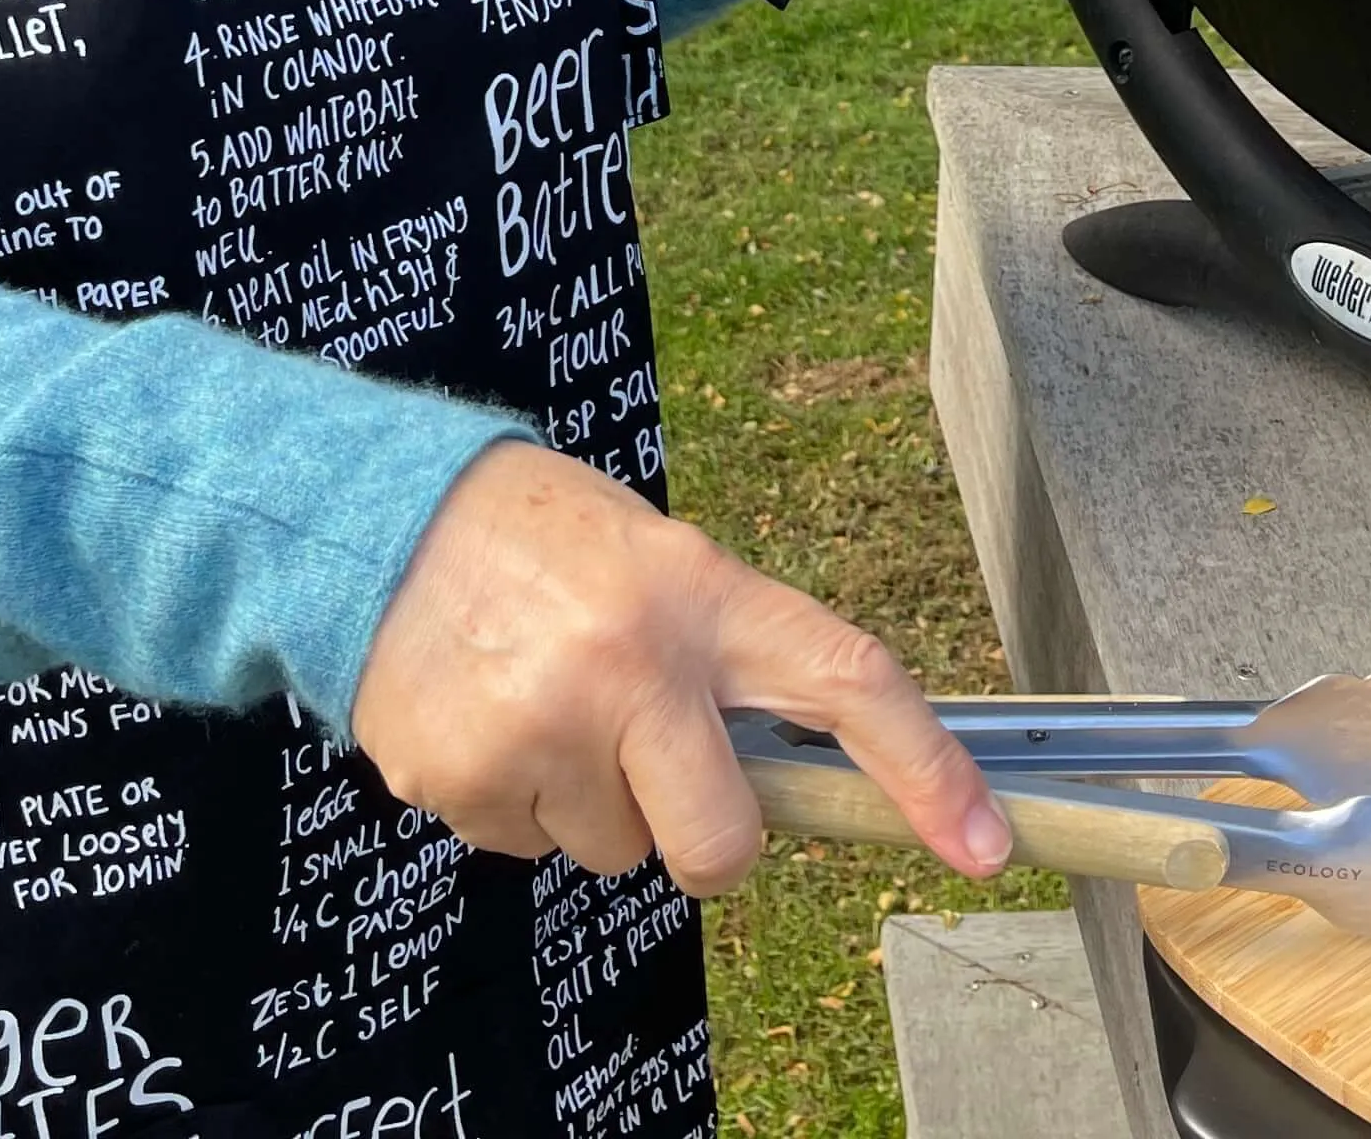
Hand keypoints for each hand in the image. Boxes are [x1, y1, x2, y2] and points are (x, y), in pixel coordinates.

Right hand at [349, 439, 1010, 895]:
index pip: (848, 679)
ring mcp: (546, 726)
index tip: (985, 841)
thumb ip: (726, 663)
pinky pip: (527, 849)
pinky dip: (516, 802)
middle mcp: (634, 661)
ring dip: (589, 801)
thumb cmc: (544, 542)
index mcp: (703, 591)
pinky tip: (491, 717)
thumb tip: (795, 782)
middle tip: (654, 770)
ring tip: (545, 699)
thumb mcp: (660, 564)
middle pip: (723, 843)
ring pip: (616, 851)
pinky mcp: (465, 780)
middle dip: (706, 842)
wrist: (384, 518)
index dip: (927, 768)